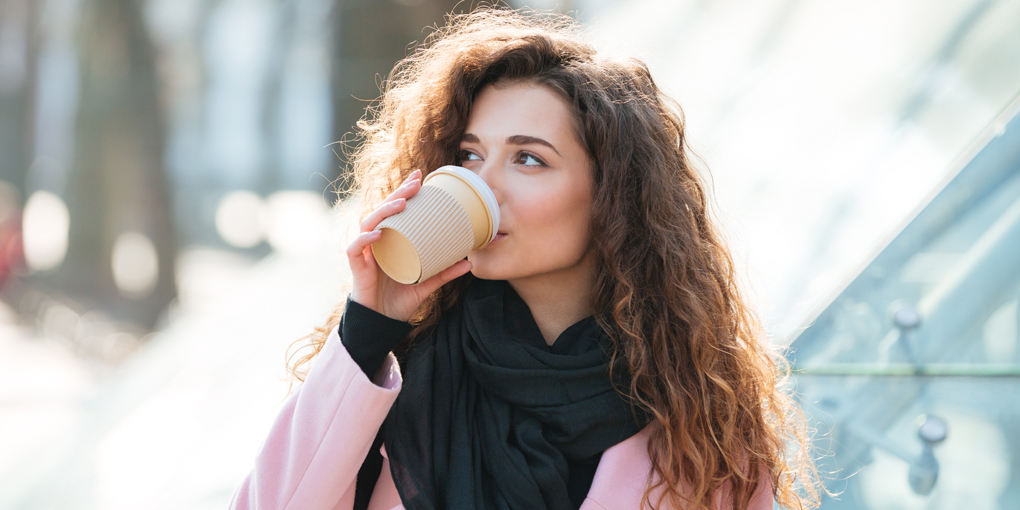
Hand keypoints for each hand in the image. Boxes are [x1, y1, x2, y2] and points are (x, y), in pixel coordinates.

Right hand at [346, 169, 472, 321]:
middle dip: (398, 194)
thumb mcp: (426, 283)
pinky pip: (357, 248)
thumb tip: (470, 263)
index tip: (421, 176)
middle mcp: (376, 241)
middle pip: (383, 210)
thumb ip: (444, 272)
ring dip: (384, 211)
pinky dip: (366, 239)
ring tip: (401, 204)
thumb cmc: (400, 298)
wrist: (382, 321)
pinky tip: (378, 233)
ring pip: (369, 223)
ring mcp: (365, 252)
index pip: (396, 209)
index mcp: (391, 240)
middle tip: (416, 184)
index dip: (405, 191)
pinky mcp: (357, 266)